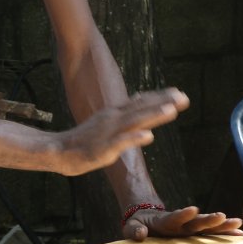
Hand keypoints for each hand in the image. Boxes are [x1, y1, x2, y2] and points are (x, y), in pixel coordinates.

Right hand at [53, 88, 189, 175]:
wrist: (58, 151)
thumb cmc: (85, 138)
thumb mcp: (108, 121)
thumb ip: (127, 112)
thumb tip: (143, 98)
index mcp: (116, 113)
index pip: (141, 103)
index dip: (160, 97)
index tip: (179, 92)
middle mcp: (114, 119)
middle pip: (142, 109)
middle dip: (164, 102)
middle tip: (184, 97)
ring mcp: (109, 133)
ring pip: (135, 123)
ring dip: (153, 116)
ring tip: (172, 110)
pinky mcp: (103, 149)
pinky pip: (120, 143)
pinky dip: (134, 139)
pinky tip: (149, 137)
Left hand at [123, 206, 242, 240]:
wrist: (148, 217)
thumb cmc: (138, 224)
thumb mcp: (131, 226)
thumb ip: (134, 230)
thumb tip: (141, 234)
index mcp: (165, 222)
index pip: (174, 218)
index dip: (182, 214)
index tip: (193, 209)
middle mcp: (181, 224)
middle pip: (196, 222)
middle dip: (209, 219)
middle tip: (222, 215)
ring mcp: (189, 228)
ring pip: (208, 227)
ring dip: (222, 226)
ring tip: (238, 222)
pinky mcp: (194, 234)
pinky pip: (212, 235)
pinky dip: (225, 234)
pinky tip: (240, 234)